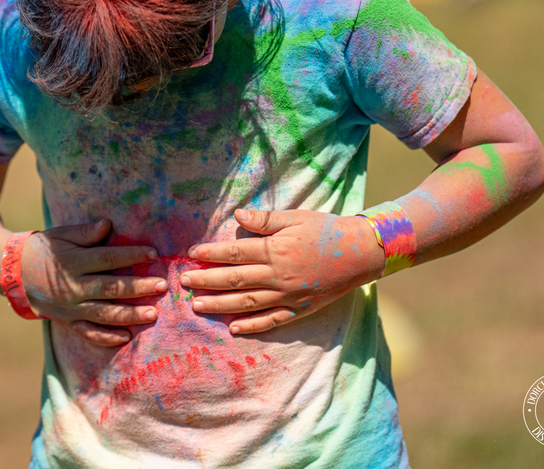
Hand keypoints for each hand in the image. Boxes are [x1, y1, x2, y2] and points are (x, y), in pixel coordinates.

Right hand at [20, 219, 165, 346]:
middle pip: (111, 289)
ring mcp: (70, 308)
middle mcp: (73, 288)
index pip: (108, 259)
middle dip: (138, 288)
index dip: (131, 256)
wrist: (15, 274)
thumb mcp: (61, 235)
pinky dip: (107, 337)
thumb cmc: (44, 250)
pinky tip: (127, 337)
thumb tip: (108, 225)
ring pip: (104, 314)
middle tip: (162, 286)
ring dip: (130, 315)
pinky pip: (89, 333)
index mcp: (73, 262)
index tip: (152, 253)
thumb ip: (85, 232)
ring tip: (152, 314)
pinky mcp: (67, 322)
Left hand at [179, 209, 384, 334]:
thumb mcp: (295, 217)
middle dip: (206, 281)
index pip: (235, 253)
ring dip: (219, 305)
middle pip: (234, 280)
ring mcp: (288, 296)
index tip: (192, 254)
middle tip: (183, 283)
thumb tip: (237, 214)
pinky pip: (271, 321)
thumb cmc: (325, 230)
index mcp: (275, 250)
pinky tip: (233, 328)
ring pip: (246, 303)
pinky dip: (251, 326)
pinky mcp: (299, 309)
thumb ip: (265, 219)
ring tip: (197, 306)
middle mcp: (278, 276)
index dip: (211, 254)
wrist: (360, 253)